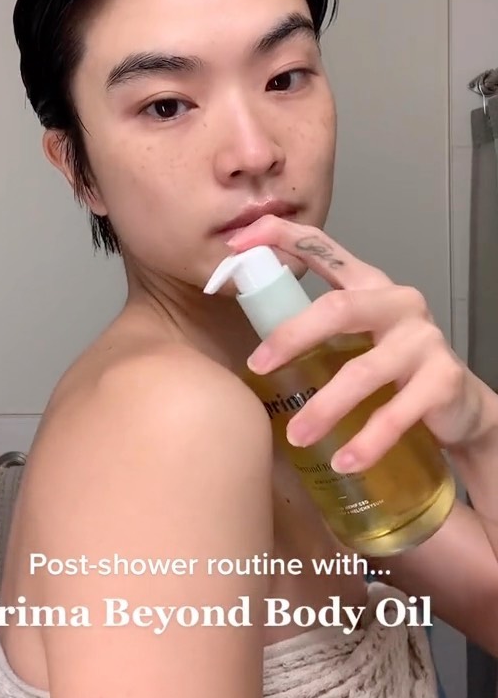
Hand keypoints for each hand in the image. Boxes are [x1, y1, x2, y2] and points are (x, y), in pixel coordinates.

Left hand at [225, 216, 487, 472]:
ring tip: (296, 437)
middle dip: (293, 335)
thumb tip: (248, 348)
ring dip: (324, 407)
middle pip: (339, 308)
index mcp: (369, 285)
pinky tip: (344, 461)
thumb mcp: (356, 338)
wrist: (459, 406)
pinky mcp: (443, 379)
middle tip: (258, 367)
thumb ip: (315, 330)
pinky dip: (367, 442)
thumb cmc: (393, 368)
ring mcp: (423, 339)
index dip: (280, 236)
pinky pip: (397, 414)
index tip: (237, 241)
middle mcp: (398, 302)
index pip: (323, 247)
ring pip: (363, 371)